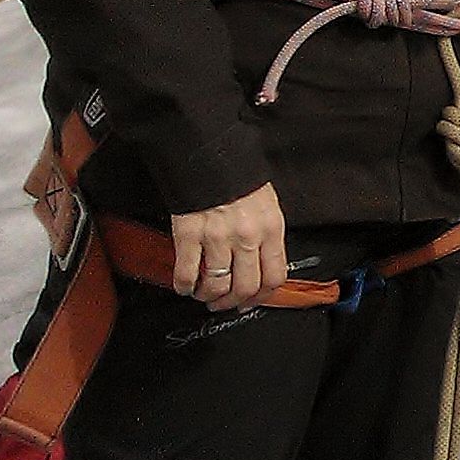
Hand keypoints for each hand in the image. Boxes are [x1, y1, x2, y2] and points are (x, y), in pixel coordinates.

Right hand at [171, 183, 287, 303]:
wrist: (209, 156)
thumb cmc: (238, 179)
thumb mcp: (267, 205)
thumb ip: (267, 235)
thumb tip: (262, 265)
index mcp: (271, 228)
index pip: (275, 276)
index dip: (263, 297)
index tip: (252, 301)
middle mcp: (248, 237)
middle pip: (246, 287)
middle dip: (234, 302)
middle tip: (225, 304)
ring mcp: (218, 237)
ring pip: (217, 285)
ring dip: (209, 297)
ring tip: (204, 295)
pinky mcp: (189, 235)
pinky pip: (187, 273)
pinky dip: (185, 286)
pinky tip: (185, 286)